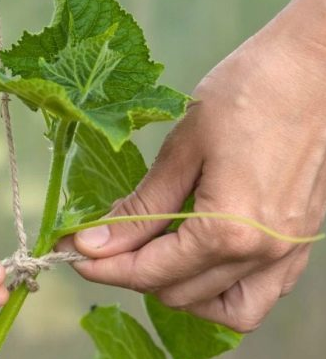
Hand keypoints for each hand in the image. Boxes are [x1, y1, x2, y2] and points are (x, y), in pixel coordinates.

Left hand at [58, 0, 325, 332]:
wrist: (317, 66)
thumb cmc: (248, 93)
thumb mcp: (183, 149)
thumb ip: (142, 205)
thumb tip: (96, 241)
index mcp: (228, 232)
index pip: (150, 271)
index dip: (104, 267)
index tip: (73, 253)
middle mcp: (262, 254)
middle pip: (180, 293)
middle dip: (133, 273)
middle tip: (105, 244)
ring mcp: (288, 252)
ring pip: (226, 309)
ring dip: (180, 291)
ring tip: (152, 258)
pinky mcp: (300, 241)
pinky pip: (260, 292)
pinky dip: (222, 289)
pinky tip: (199, 260)